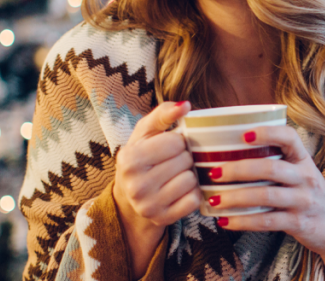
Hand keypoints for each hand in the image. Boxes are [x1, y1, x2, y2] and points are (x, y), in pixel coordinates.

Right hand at [112, 101, 199, 275]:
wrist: (130, 198)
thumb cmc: (143, 157)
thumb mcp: (146, 132)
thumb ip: (163, 114)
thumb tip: (185, 105)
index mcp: (129, 159)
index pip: (175, 142)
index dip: (178, 141)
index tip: (170, 146)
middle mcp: (136, 185)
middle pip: (184, 161)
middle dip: (185, 158)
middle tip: (173, 162)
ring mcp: (148, 205)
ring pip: (191, 180)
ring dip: (190, 175)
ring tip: (176, 176)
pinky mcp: (162, 219)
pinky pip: (194, 200)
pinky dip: (192, 193)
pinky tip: (180, 191)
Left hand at [208, 126, 324, 280]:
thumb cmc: (308, 194)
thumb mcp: (300, 173)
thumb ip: (275, 162)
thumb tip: (229, 152)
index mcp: (303, 159)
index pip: (289, 137)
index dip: (267, 132)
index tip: (243, 135)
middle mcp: (306, 177)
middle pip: (271, 168)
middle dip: (239, 169)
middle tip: (214, 172)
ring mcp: (304, 201)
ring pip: (266, 195)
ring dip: (236, 197)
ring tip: (214, 199)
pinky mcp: (299, 223)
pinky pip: (267, 221)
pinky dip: (243, 221)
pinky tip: (225, 221)